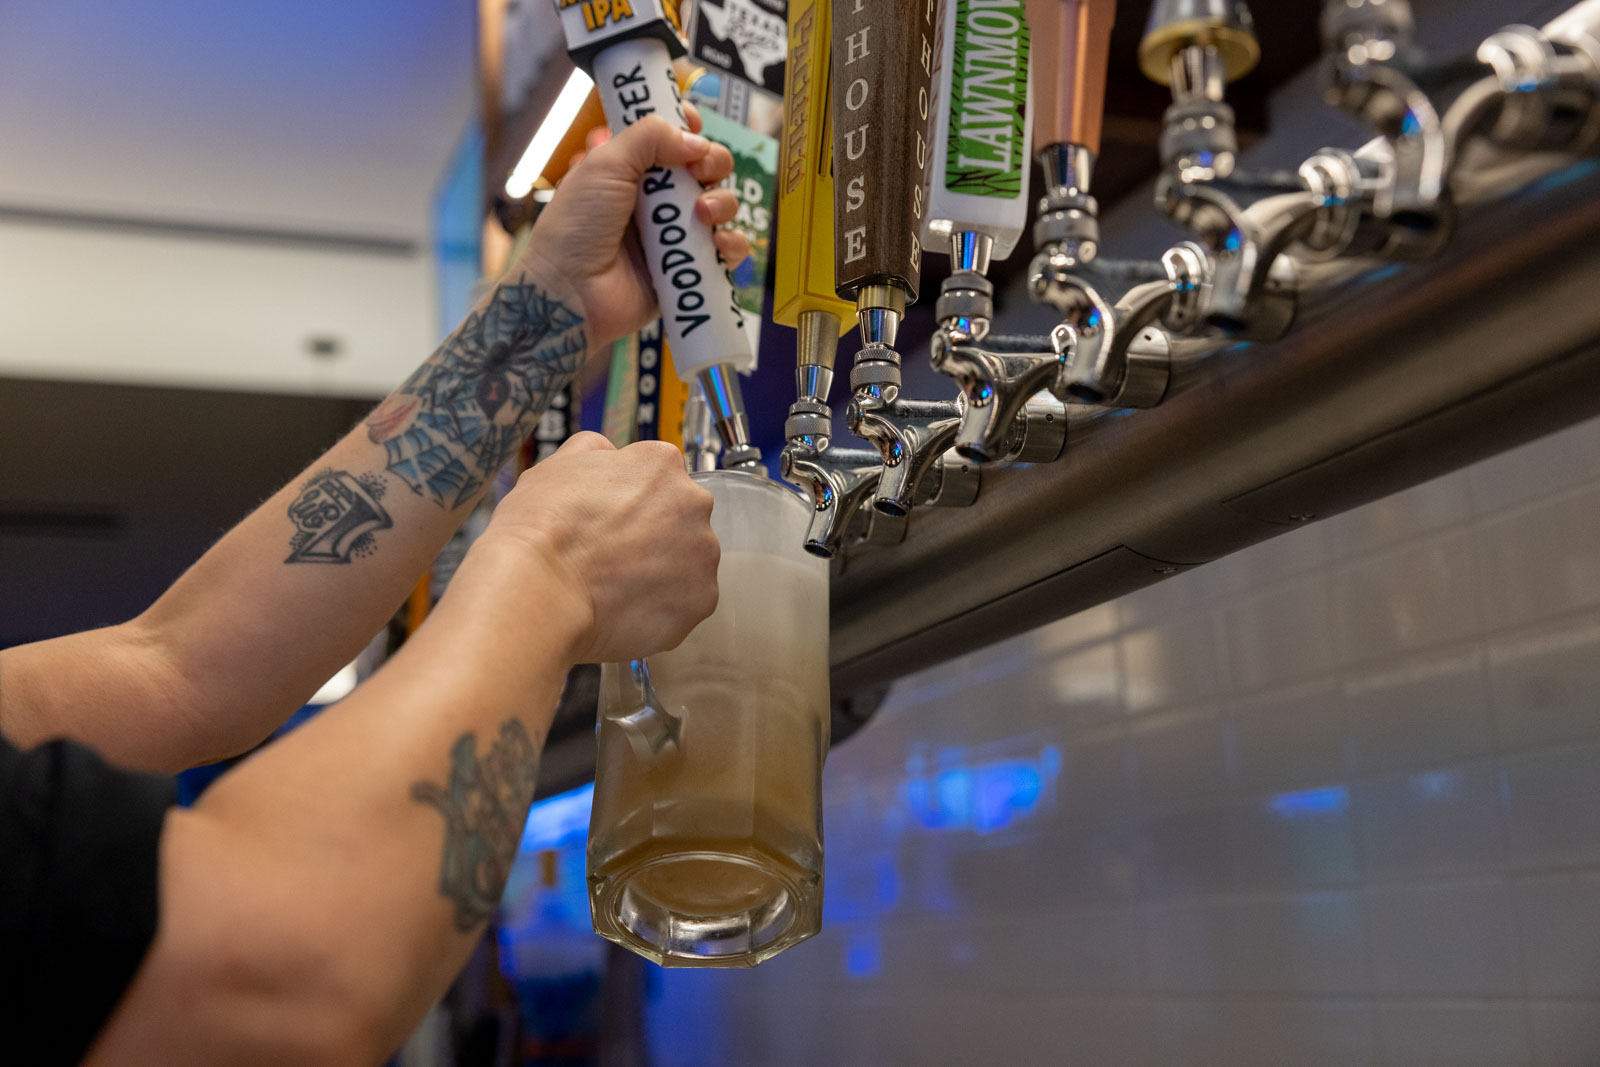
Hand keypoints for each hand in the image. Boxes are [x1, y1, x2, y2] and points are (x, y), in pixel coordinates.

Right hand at [461, 432, 718, 663]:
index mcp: (662, 464)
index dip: (630, 500)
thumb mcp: (557, 465)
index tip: (610, 519)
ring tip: (617, 585)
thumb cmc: (543, 529)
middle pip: (680, 518)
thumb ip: (594, 450)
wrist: (542, 590)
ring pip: (687, 562)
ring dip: (662, 571)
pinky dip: (663, 607)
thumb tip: (607, 452)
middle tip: (612, 554)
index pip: (657, 477)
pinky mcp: (701, 601)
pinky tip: (627, 607)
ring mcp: (702, 555)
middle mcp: (693, 504)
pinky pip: (686, 602)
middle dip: (654, 534)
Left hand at [523, 108, 751, 349]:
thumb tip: (696, 140)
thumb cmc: (577, 226)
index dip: (690, 128)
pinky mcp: (688, 270)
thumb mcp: (605, 164)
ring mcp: (675, 235)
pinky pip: (727, 253)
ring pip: (722, 207)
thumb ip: (649, 137)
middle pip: (707, 169)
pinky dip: (733, 245)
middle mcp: (657, 200)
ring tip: (703, 215)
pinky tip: (719, 244)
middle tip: (700, 174)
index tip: (696, 127)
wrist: (570, 292)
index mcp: (634, 170)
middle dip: (714, 163)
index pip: (673, 138)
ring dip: (724, 203)